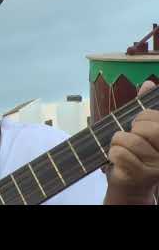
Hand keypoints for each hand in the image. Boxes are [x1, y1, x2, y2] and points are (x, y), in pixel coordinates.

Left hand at [104, 80, 158, 204]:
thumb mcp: (141, 129)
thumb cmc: (135, 153)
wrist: (130, 183)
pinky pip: (120, 154)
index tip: (138, 127)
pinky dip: (112, 154)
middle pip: (145, 128)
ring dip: (118, 143)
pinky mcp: (141, 175)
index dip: (139, 118)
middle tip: (130, 139)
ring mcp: (156, 165)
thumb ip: (145, 109)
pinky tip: (117, 160)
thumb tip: (148, 83)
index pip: (152, 116)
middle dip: (131, 130)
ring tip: (122, 150)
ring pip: (129, 140)